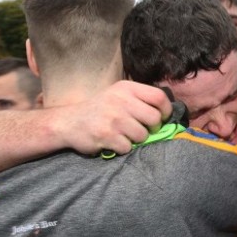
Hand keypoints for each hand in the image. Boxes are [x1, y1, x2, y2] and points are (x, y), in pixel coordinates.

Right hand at [52, 80, 172, 155]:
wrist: (69, 122)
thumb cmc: (100, 109)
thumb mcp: (118, 94)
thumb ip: (139, 99)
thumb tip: (167, 113)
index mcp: (126, 88)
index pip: (159, 97)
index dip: (166, 110)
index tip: (162, 118)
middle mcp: (120, 100)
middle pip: (154, 118)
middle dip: (152, 128)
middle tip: (143, 130)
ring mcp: (113, 118)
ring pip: (143, 135)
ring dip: (137, 140)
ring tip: (125, 135)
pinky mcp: (106, 135)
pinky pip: (128, 147)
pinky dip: (124, 148)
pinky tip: (114, 142)